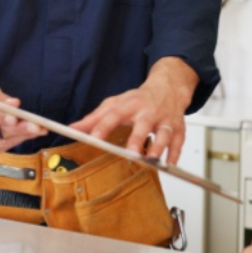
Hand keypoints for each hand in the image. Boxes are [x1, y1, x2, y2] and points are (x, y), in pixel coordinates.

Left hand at [69, 77, 187, 163]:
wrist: (168, 86)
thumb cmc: (138, 99)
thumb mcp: (115, 104)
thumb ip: (94, 118)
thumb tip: (73, 129)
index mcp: (130, 105)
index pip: (114, 116)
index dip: (103, 127)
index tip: (93, 139)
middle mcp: (148, 111)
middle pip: (143, 125)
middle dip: (137, 139)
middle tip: (130, 154)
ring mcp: (165, 119)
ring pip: (164, 133)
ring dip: (159, 147)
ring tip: (153, 161)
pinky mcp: (178, 127)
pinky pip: (178, 142)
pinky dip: (175, 154)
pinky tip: (169, 166)